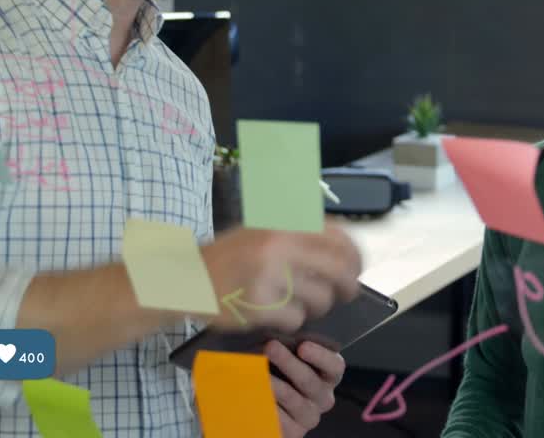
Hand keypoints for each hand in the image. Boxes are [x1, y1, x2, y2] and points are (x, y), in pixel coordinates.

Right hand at [201, 220, 362, 330]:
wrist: (186, 278)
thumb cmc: (229, 256)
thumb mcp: (262, 230)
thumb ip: (299, 233)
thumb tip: (345, 251)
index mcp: (283, 224)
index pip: (337, 237)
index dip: (354, 255)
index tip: (357, 267)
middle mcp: (279, 247)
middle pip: (338, 270)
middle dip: (349, 285)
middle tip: (347, 293)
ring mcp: (269, 277)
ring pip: (320, 299)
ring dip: (315, 306)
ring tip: (298, 302)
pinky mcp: (259, 306)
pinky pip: (296, 318)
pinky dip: (291, 320)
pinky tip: (276, 313)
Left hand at [266, 340, 344, 436]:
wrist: (270, 406)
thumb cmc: (280, 372)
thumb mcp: (288, 357)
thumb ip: (289, 347)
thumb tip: (274, 334)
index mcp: (328, 376)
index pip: (335, 366)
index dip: (321, 356)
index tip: (302, 346)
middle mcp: (324, 397)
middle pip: (310, 381)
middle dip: (289, 363)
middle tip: (270, 347)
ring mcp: (310, 417)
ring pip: (295, 400)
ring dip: (275, 385)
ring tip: (257, 372)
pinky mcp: (295, 433)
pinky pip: (282, 421)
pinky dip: (267, 406)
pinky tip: (255, 395)